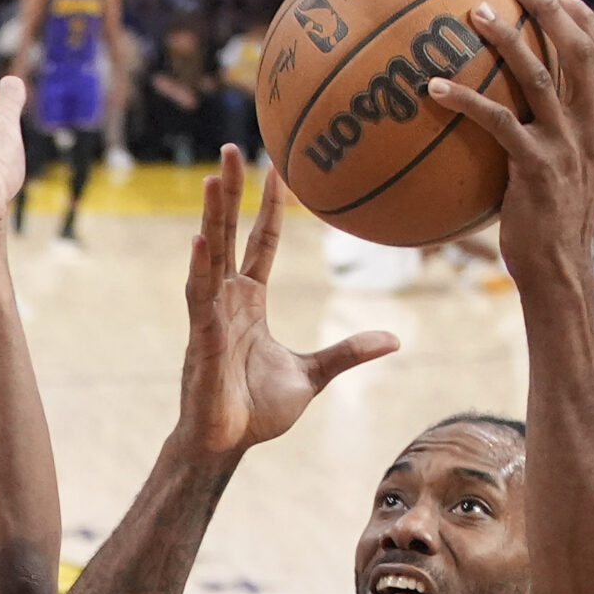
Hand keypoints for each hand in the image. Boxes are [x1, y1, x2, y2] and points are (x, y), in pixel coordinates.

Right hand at [176, 146, 397, 461]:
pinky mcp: (201, 340)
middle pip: (229, 234)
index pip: (261, 242)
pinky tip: (199, 240)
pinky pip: (199, 298)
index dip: (269, 205)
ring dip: (210, 217)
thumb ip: (348, 352)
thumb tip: (394, 339)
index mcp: (250, 303)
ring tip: (210, 177)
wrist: (226, 446)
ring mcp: (210, 316)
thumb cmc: (257, 412)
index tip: (275, 166)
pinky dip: (199, 269)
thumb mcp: (313, 375)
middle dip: (228, 192)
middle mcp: (227, 300)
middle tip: (231, 147)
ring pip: (210, 255)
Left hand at [429, 0, 593, 286]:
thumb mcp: (567, 178)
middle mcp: (591, 128)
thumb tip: (521, 122)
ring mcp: (566, 145)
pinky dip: (465, 98)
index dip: (584, 20)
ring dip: (505, 37)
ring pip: (537, 73)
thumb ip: (557, 141)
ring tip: (472, 13)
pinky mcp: (535, 166)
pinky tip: (435, 88)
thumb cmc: (552, 230)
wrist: (559, 270)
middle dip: (547, 8)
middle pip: (576, 49)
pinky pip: (496, 119)